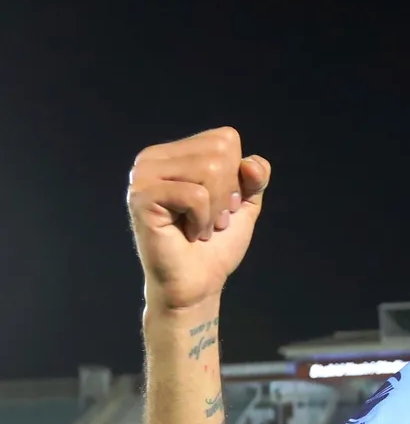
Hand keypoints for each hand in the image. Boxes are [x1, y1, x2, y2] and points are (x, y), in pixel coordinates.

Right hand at [127, 127, 270, 311]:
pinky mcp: (141, 197)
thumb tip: (250, 162)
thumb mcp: (245, 204)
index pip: (225, 138)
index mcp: (175, 153)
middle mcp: (152, 158)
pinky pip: (196, 195)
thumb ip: (255, 177)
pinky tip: (188, 234)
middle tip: (210, 219)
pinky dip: (202, 220)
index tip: (221, 205)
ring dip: (216, 209)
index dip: (236, 176)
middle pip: (219, 153)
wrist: (196, 285)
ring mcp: (142, 175)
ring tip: (199, 227)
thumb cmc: (216, 245)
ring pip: (209, 170)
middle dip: (228, 194)